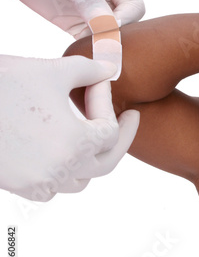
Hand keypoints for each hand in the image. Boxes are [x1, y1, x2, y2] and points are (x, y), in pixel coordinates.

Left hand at [0, 0, 144, 39]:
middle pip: (124, 22)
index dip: (126, 19)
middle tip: (103, 49)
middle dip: (117, 36)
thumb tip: (109, 28)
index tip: (108, 28)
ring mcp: (88, 7)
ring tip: (93, 56)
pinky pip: (86, 39)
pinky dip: (86, 48)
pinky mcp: (70, 19)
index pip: (134, 5)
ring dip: (101, 45)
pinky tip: (80, 53)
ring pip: (106, 34)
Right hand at [0, 54, 139, 200]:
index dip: (107, 104)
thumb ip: (90, 70)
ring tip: (92, 132)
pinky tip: (62, 145)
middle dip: (119, 140)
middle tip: (127, 121)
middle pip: (107, 162)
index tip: (100, 85)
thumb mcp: (53, 70)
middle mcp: (62, 170)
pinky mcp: (21, 187)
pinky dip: (65, 169)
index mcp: (75, 143)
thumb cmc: (4, 83)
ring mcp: (40, 183)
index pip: (109, 130)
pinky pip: (55, 186)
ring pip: (83, 178)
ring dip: (92, 157)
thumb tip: (110, 70)